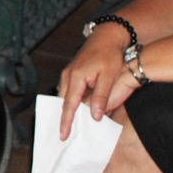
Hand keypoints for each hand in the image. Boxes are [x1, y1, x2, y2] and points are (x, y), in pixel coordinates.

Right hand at [57, 23, 133, 138]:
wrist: (107, 37)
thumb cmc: (110, 55)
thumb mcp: (109, 76)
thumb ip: (101, 96)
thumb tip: (95, 116)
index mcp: (76, 77)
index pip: (69, 105)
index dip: (66, 121)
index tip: (63, 135)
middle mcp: (68, 75)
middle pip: (62, 102)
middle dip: (62, 119)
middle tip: (63, 136)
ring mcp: (69, 73)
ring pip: (65, 97)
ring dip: (66, 111)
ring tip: (69, 126)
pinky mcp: (73, 72)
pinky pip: (68, 91)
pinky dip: (71, 102)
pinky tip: (77, 110)